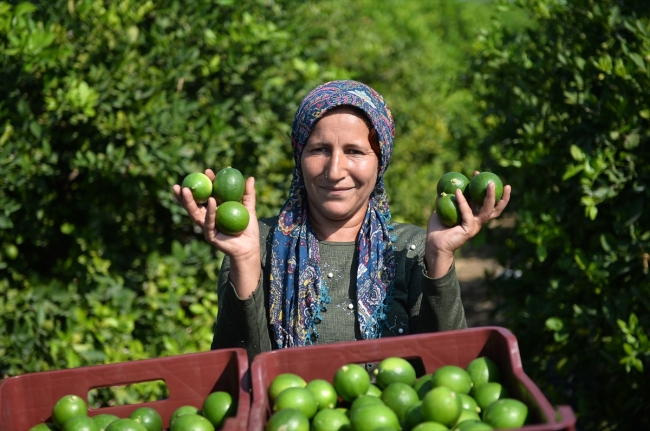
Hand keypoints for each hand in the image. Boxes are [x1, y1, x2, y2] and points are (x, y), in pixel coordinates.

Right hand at [173, 171, 260, 297]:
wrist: (249, 247)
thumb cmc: (248, 228)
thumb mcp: (249, 208)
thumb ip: (248, 194)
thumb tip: (250, 178)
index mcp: (214, 209)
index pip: (206, 194)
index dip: (205, 183)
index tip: (207, 171)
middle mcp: (207, 217)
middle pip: (194, 204)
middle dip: (185, 194)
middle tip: (182, 182)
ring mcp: (207, 226)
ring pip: (195, 213)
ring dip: (189, 202)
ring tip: (186, 190)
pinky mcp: (210, 235)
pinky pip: (208, 222)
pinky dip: (210, 211)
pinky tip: (211, 200)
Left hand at [425, 171, 510, 277]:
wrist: (434, 244)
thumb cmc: (437, 228)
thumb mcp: (442, 209)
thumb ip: (446, 199)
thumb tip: (444, 186)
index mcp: (473, 215)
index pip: (483, 201)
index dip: (482, 188)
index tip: (477, 173)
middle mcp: (477, 221)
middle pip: (494, 208)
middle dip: (500, 195)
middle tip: (496, 180)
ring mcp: (475, 225)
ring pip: (487, 210)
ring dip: (490, 196)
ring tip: (491, 184)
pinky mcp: (469, 229)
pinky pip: (467, 212)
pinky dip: (462, 201)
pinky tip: (457, 191)